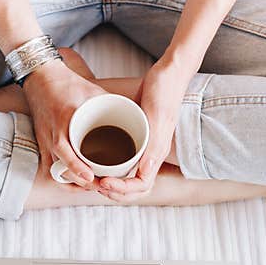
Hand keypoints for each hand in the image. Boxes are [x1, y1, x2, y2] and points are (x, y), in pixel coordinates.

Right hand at [22, 58, 107, 188]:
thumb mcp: (94, 91)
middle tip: (100, 186)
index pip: (65, 151)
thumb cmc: (69, 84)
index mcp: (63, 121)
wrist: (41, 77)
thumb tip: (136, 116)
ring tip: (91, 186)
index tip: (91, 178)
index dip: (77, 169)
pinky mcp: (42, 144)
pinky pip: (50, 168)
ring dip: (72, 183)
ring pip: (55, 172)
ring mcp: (45, 141)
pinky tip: (76, 182)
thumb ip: (112, 104)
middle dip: (80, 182)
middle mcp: (52, 134)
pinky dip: (63, 178)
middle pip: (61, 169)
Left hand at [97, 59, 191, 201]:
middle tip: (96, 186)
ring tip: (97, 179)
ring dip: (114, 183)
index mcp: (157, 152)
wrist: (169, 72)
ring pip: (131, 176)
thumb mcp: (158, 116)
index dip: (122, 189)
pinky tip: (99, 162)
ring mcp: (146, 146)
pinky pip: (127, 160)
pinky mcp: (140, 136)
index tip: (102, 182)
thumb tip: (145, 172)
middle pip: (136, 187)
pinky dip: (114, 167)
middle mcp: (152, 153)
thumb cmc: (165, 90)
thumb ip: (154, 145)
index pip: (141, 185)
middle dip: (116, 192)